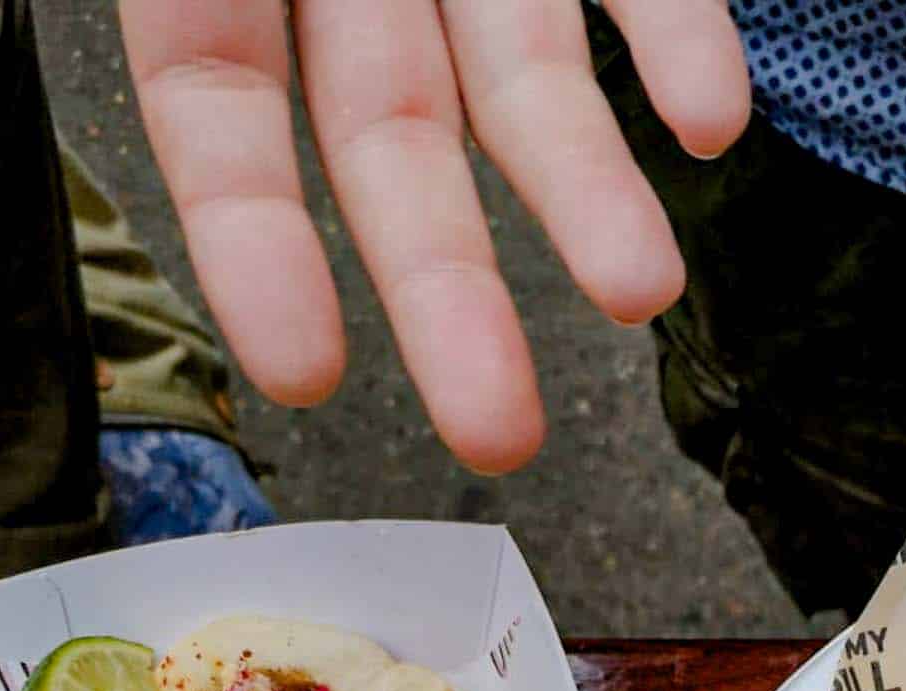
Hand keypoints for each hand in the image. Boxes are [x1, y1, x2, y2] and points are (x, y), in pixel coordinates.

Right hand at [119, 0, 750, 473]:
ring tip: (643, 291)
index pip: (218, 121)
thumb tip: (193, 56)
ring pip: (527, 76)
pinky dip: (677, 36)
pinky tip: (712, 126)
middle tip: (502, 436)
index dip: (257, 244)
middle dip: (448, 288)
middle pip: (393, 141)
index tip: (305, 372)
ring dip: (586, 188)